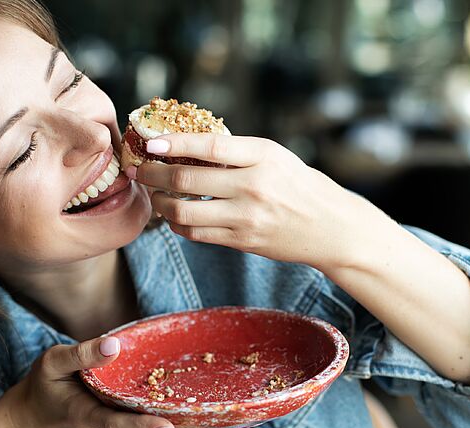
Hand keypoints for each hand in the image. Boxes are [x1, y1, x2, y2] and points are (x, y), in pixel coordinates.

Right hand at [11, 335, 237, 427]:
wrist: (31, 426)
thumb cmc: (44, 387)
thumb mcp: (51, 363)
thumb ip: (81, 354)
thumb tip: (115, 345)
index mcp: (85, 419)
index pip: (118, 426)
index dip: (146, 427)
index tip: (172, 425)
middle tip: (232, 420)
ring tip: (235, 418)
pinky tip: (210, 417)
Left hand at [128, 133, 385, 271]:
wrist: (331, 228)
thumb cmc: (300, 186)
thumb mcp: (275, 157)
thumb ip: (236, 152)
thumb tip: (186, 146)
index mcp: (262, 155)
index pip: (208, 145)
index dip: (173, 144)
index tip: (149, 142)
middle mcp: (253, 186)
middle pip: (187, 180)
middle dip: (154, 175)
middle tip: (138, 171)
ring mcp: (246, 217)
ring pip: (185, 212)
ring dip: (162, 204)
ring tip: (156, 196)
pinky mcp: (242, 241)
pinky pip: (197, 234)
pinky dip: (179, 225)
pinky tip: (175, 217)